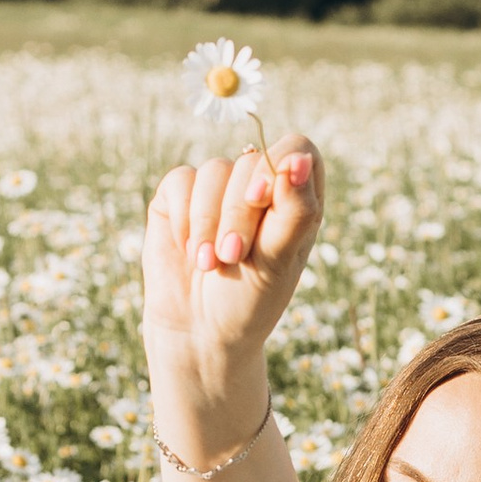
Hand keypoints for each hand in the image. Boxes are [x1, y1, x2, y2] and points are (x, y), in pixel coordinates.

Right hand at [142, 146, 323, 438]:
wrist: (198, 333)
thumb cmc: (249, 302)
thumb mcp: (278, 262)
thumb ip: (294, 211)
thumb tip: (300, 159)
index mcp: (296, 198)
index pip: (298, 147)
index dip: (280, 163)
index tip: (262, 199)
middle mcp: (258, 186)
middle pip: (252, 160)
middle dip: (239, 211)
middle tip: (233, 255)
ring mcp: (218, 189)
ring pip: (214, 171)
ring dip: (209, 222)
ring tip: (210, 263)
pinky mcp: (180, 197)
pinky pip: (181, 181)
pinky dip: (185, 218)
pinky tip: (189, 251)